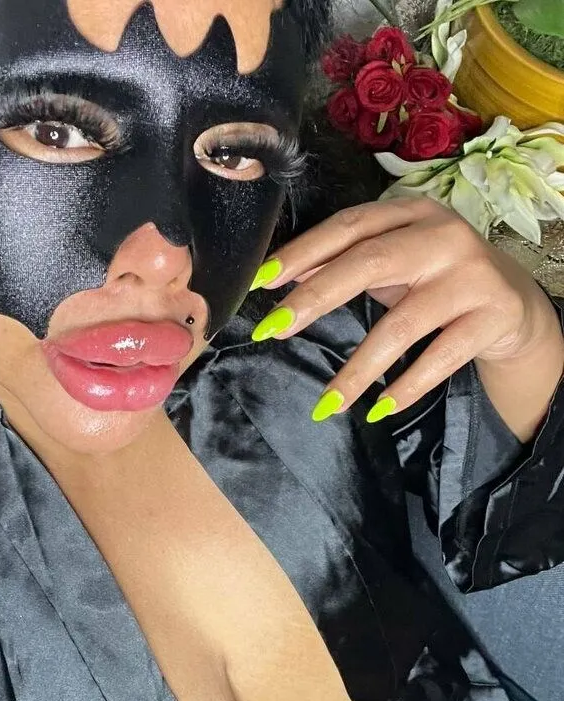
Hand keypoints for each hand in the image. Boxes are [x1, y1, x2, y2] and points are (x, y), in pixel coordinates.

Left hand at [250, 198, 563, 436]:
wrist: (514, 304)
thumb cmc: (436, 280)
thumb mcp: (393, 264)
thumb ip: (346, 264)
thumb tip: (287, 276)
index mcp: (411, 214)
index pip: (349, 227)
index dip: (304, 252)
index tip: (262, 281)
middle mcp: (442, 237)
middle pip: (369, 263)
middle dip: (314, 298)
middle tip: (273, 331)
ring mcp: (471, 277)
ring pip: (402, 326)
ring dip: (358, 370)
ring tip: (326, 404)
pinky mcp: (493, 315)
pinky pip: (440, 358)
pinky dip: (407, 387)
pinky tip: (378, 410)